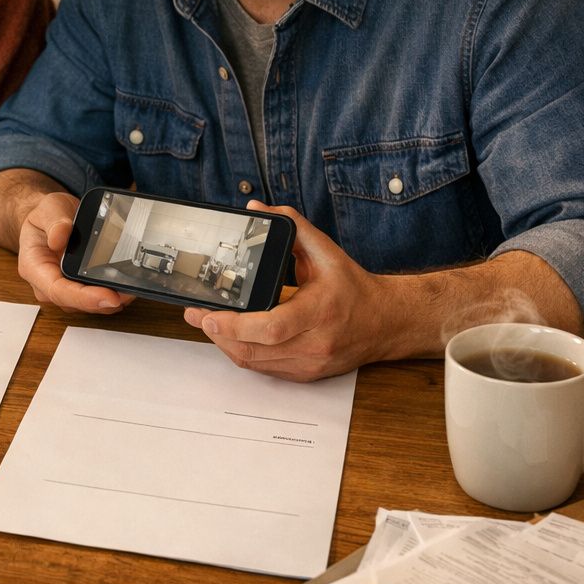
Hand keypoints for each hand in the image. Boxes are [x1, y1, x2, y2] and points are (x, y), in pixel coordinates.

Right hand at [17, 191, 132, 313]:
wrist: (50, 218)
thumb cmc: (45, 216)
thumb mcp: (48, 208)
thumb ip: (54, 221)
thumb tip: (59, 237)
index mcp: (34, 267)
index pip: (58, 291)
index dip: (84, 298)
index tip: (108, 297)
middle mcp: (47, 284)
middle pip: (76, 303)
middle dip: (103, 302)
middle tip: (130, 292)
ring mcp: (63, 288)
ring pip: (88, 305)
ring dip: (111, 300)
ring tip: (133, 288)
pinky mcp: (78, 288)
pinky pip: (95, 298)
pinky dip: (112, 293)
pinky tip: (127, 285)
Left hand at [183, 202, 390, 380]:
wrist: (386, 322)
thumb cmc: (354, 288)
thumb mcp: (326, 251)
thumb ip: (292, 227)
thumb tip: (257, 209)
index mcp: (320, 312)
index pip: (271, 327)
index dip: (234, 325)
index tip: (209, 315)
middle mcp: (315, 343)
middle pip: (254, 349)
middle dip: (218, 334)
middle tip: (197, 315)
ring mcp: (310, 363)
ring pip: (254, 363)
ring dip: (226, 345)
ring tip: (208, 325)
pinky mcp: (305, 374)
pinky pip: (264, 370)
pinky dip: (243, 354)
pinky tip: (231, 339)